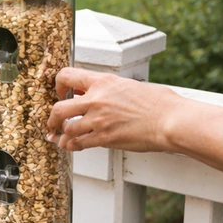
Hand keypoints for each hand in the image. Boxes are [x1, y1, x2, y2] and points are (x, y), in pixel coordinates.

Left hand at [47, 67, 222, 173]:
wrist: (170, 120)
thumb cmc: (158, 103)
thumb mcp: (129, 86)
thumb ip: (108, 89)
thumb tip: (96, 93)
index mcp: (103, 82)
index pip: (67, 76)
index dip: (58, 85)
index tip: (60, 94)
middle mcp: (96, 99)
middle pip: (58, 108)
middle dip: (52, 118)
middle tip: (52, 123)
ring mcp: (99, 120)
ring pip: (66, 129)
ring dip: (62, 135)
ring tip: (62, 139)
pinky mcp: (104, 138)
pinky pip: (78, 144)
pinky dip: (72, 146)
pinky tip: (73, 147)